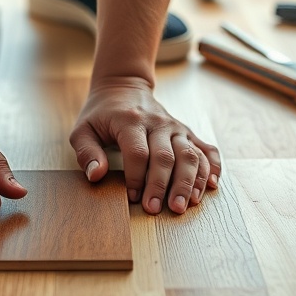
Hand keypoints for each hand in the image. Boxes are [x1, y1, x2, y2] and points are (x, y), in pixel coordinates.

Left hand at [69, 76, 220, 214]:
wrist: (124, 86)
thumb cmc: (101, 114)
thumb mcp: (83, 129)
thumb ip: (87, 153)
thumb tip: (97, 176)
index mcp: (130, 121)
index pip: (138, 153)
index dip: (137, 178)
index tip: (133, 197)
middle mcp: (157, 123)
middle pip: (166, 157)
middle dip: (163, 186)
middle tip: (159, 209)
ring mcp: (175, 127)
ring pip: (190, 155)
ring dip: (190, 182)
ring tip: (186, 204)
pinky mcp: (187, 132)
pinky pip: (206, 149)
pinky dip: (212, 167)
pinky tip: (212, 185)